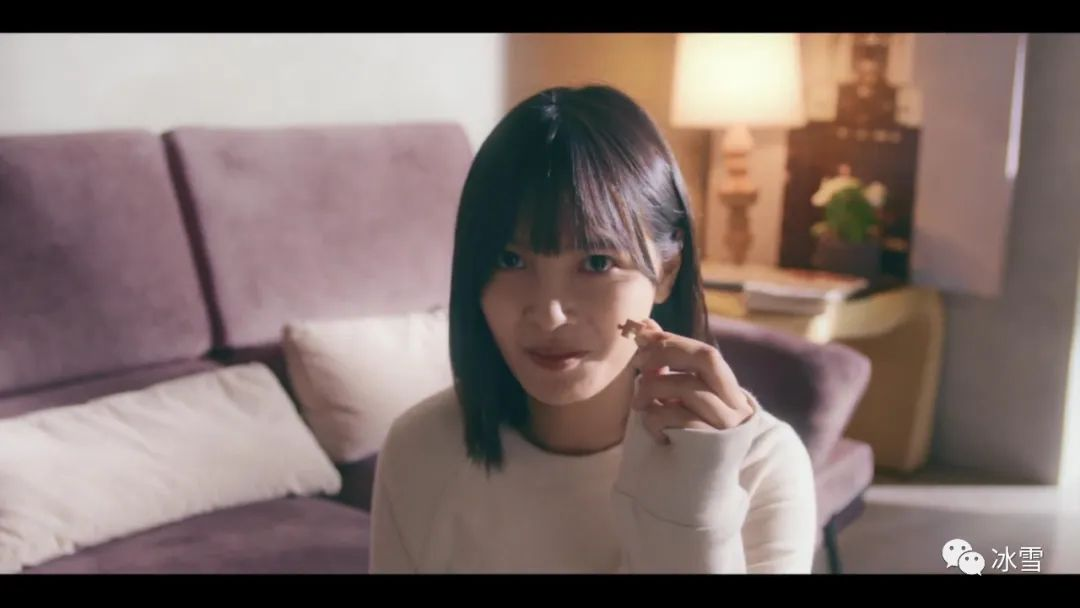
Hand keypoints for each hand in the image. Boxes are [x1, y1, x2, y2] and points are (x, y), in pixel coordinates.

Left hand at [628, 318, 754, 443]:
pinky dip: (656, 418)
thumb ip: (665, 365)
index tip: (643, 337)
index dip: (673, 341)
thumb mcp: (674, 398)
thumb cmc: (682, 440)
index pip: (704, 352)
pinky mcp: (712, 445)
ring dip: (653, 389)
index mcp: (727, 390)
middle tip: (639, 362)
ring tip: (639, 403)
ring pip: (689, 387)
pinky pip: (679, 418)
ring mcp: (727, 425)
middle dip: (668, 352)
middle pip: (707, 358)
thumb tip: (646, 327)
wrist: (694, 491)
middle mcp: (734, 404)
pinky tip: (653, 429)